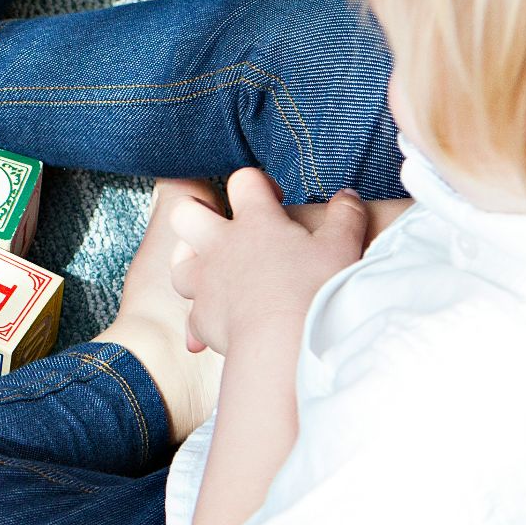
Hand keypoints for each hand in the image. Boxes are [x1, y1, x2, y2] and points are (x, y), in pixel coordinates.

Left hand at [169, 169, 367, 354]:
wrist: (284, 343)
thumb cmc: (315, 290)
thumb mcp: (342, 246)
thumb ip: (345, 216)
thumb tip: (347, 196)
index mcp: (255, 221)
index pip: (242, 181)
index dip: (256, 183)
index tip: (274, 200)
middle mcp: (220, 246)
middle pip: (185, 212)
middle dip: (197, 212)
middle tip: (221, 224)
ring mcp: (205, 282)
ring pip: (178, 262)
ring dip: (190, 263)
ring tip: (212, 270)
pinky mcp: (201, 318)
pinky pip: (190, 317)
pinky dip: (200, 320)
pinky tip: (212, 328)